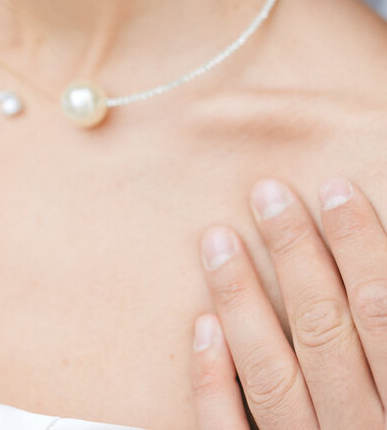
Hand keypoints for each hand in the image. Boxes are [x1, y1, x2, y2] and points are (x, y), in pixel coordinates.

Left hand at [191, 177, 386, 428]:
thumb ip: (386, 323)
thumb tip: (373, 271)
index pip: (382, 314)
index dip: (361, 246)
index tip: (334, 188)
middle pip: (324, 333)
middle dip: (296, 255)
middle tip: (267, 193)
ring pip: (271, 377)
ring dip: (242, 300)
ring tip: (217, 237)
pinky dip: (214, 381)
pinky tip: (201, 325)